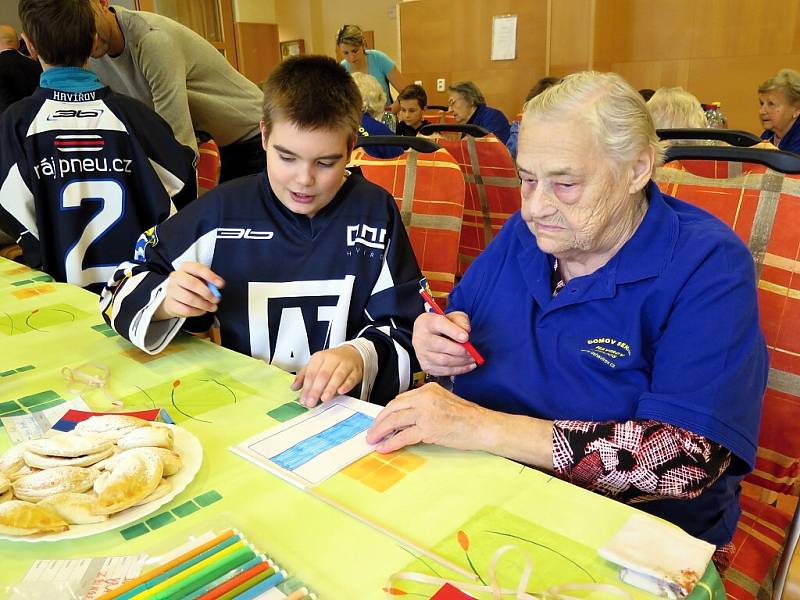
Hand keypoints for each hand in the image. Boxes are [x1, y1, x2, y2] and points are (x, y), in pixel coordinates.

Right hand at [154, 262, 223, 319]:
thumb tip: (218, 285)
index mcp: (185, 267)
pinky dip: (197, 312)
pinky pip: (186, 310)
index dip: (210, 276)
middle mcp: (176, 277)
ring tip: (212, 307)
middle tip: (216, 299)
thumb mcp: (200, 279)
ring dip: (204, 305)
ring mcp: (171, 290)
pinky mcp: (170, 304)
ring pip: (189, 299)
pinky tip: (203, 311)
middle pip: (192, 283)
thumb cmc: (190, 287)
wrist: (174, 298)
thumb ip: (209, 281)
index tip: (220, 284)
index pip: (198, 268)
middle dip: (207, 293)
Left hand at [291, 345, 363, 406]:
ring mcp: (345, 364)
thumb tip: (294, 387)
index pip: (311, 373)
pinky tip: (340, 391)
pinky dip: (346, 385)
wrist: (352, 353)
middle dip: (316, 390)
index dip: (307, 387)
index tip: (303, 398)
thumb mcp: (316, 364)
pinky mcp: (355, 371)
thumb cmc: (332, 361)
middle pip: (323, 375)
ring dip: (330, 388)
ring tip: (324, 398)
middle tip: (311, 402)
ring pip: (337, 376)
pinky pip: (351, 378)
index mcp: (320, 357)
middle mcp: (332, 359)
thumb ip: (304, 375)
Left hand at [366, 383, 487, 452]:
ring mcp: (426, 412)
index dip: (388, 412)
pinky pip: (404, 436)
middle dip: (380, 421)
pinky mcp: (429, 428)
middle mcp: (425, 397)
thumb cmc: (468, 417)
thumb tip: (405, 420)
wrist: (484, 426)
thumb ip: (425, 407)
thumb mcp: (444, 403)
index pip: (400, 399)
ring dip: (381, 431)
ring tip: (374, 440)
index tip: (380, 421)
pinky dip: (392, 442)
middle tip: (372, 432)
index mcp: (429, 389)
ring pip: (395, 420)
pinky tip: (385, 448)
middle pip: (393, 407)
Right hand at [412, 311, 476, 375]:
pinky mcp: (426, 366)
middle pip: (440, 346)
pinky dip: (458, 370)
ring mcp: (422, 353)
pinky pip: (443, 371)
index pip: (440, 325)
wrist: (427, 335)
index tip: (466, 337)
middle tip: (472, 352)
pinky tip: (468, 366)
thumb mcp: (452, 317)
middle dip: (459, 350)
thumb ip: (461, 321)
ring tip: (472, 359)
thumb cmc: (442, 326)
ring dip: (461, 362)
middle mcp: (421, 338)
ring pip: (443, 361)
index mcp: (428, 322)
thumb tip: (466, 331)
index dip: (454, 332)